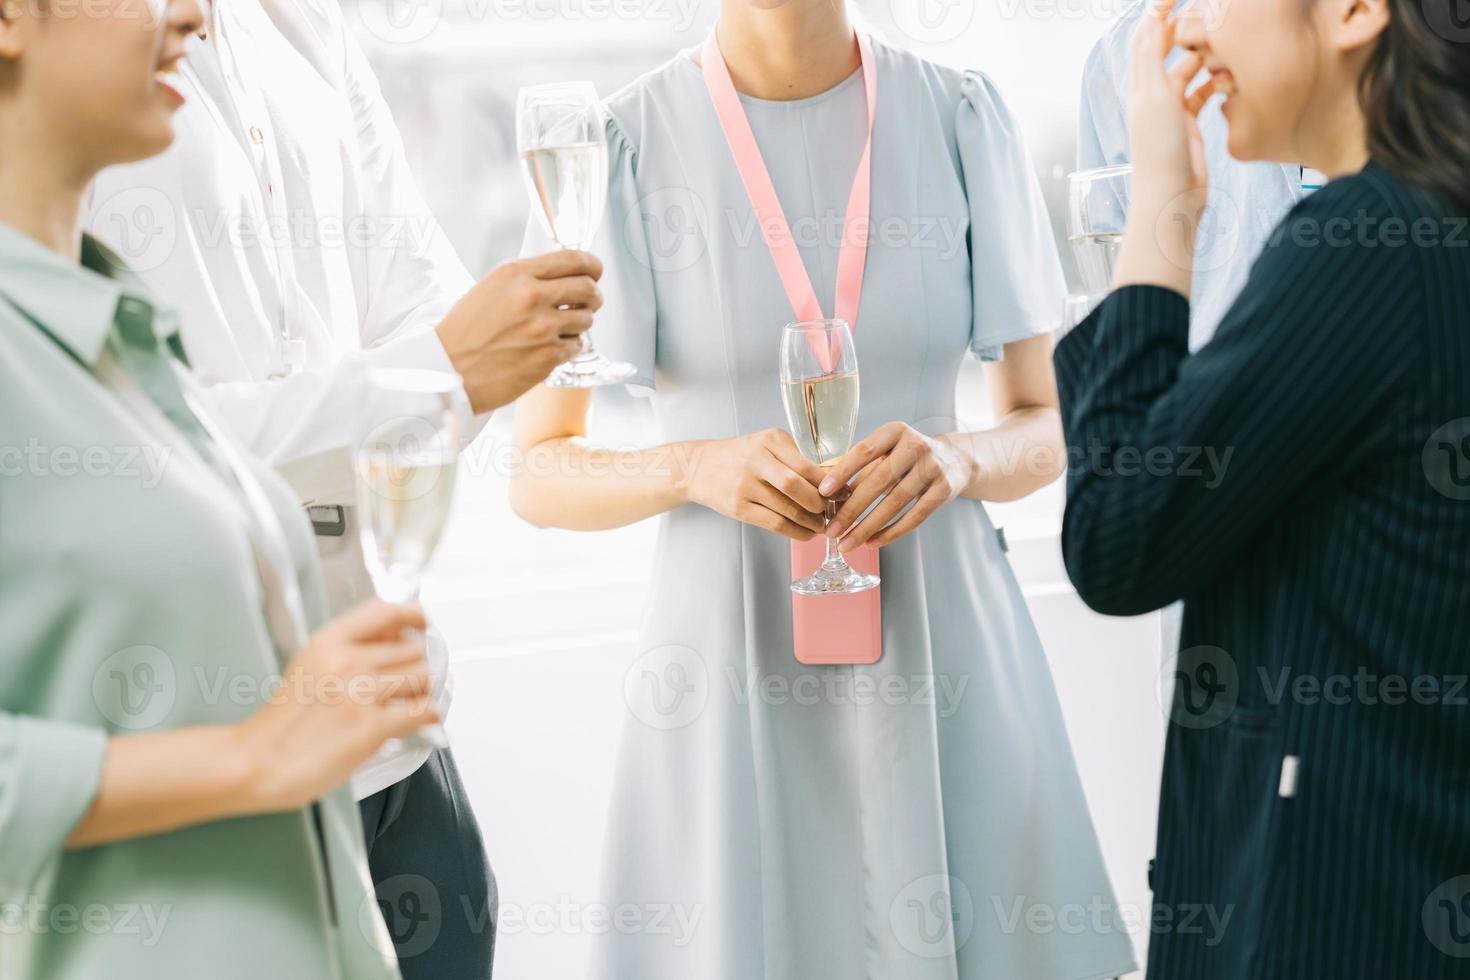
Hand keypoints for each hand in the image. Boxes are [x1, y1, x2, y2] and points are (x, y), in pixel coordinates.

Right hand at [236, 601, 439, 812]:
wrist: (256, 762)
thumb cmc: (281, 723)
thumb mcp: (307, 667)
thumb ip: (346, 650)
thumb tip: (393, 641)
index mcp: (327, 642)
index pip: (386, 612)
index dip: (413, 616)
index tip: (422, 625)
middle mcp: (346, 661)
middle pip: (411, 649)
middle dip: (415, 666)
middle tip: (408, 683)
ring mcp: (360, 693)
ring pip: (422, 678)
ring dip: (421, 692)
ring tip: (409, 703)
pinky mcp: (372, 726)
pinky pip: (423, 711)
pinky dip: (429, 716)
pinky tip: (423, 721)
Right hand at [437, 250, 604, 413]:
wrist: (447, 370)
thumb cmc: (467, 330)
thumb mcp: (492, 288)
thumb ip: (528, 278)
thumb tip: (567, 275)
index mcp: (516, 273)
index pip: (573, 259)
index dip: (592, 265)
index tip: (595, 271)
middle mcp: (531, 296)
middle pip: (588, 287)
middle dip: (593, 295)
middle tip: (589, 302)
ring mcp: (541, 328)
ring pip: (587, 318)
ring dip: (580, 323)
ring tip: (561, 328)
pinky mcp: (547, 357)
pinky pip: (577, 346)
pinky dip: (569, 347)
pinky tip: (550, 347)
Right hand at [681, 429, 827, 540]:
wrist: (699, 467)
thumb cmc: (741, 456)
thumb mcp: (766, 445)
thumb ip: (794, 459)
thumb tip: (831, 483)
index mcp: (770, 440)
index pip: (806, 465)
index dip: (827, 484)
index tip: (841, 494)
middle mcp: (756, 460)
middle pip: (796, 486)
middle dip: (819, 504)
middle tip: (831, 511)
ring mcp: (745, 485)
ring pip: (787, 509)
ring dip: (810, 522)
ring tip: (821, 526)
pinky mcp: (738, 507)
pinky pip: (774, 523)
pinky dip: (795, 531)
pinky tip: (805, 533)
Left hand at [819, 422, 972, 551]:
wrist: (956, 460)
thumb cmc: (907, 457)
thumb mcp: (887, 452)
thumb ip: (862, 469)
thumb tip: (829, 497)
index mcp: (895, 431)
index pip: (865, 450)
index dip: (843, 471)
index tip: (823, 491)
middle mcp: (916, 446)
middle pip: (879, 481)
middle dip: (852, 509)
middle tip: (831, 530)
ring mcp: (933, 468)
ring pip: (895, 503)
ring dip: (868, 527)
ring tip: (847, 544)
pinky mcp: (944, 490)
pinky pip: (914, 517)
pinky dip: (891, 532)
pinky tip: (872, 543)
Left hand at [1127, 2, 1215, 199]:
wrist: (1171, 195)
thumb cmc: (1160, 150)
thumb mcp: (1156, 97)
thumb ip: (1154, 58)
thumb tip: (1151, 20)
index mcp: (1140, 85)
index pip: (1146, 38)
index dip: (1159, 13)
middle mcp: (1152, 94)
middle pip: (1167, 51)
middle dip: (1185, 29)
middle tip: (1208, 11)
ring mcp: (1170, 109)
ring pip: (1188, 71)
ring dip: (1204, 56)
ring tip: (1224, 43)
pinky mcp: (1187, 124)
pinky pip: (1202, 94)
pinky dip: (1215, 83)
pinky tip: (1229, 77)